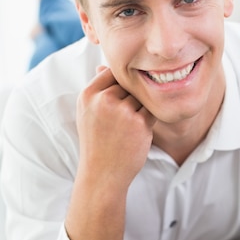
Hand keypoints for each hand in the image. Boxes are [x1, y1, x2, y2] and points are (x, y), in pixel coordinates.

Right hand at [76, 66, 155, 189]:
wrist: (102, 174)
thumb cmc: (97, 142)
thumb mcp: (88, 113)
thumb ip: (99, 89)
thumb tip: (108, 65)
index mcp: (88, 94)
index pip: (111, 72)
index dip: (119, 85)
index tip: (118, 100)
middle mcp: (103, 100)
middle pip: (128, 84)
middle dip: (130, 99)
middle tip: (122, 120)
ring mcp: (122, 111)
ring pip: (141, 96)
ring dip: (139, 109)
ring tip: (126, 128)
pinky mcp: (139, 123)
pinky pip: (151, 110)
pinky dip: (147, 120)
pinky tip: (136, 133)